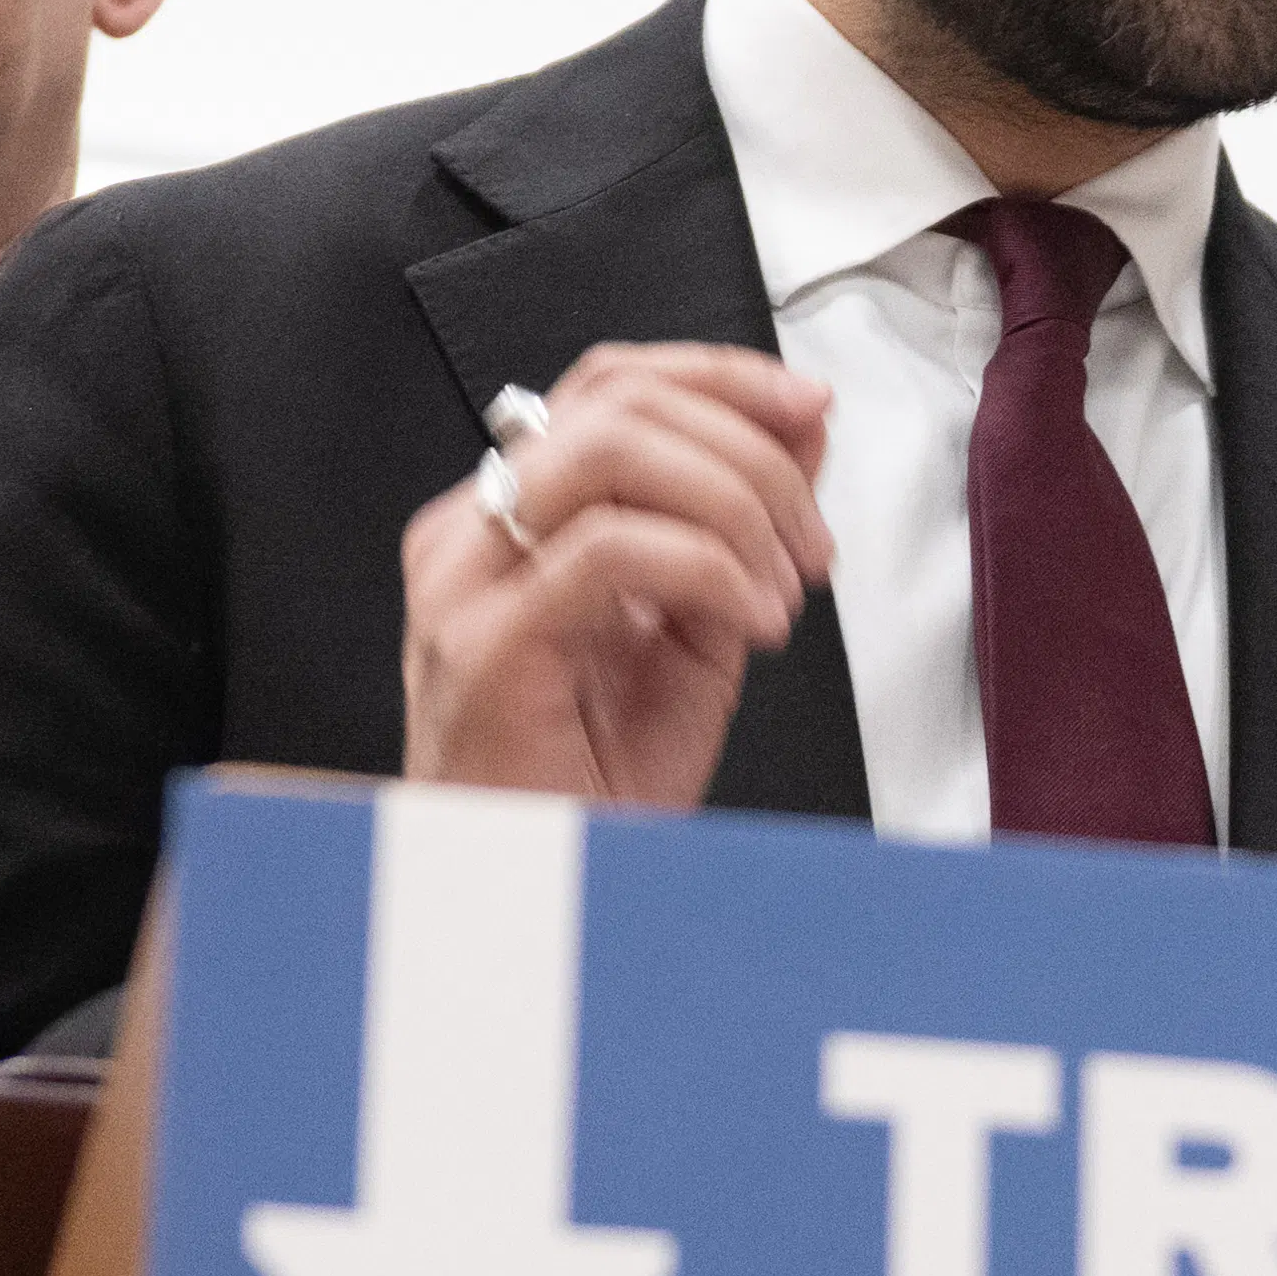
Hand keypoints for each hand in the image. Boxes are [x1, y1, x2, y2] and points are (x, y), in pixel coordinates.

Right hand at [399, 344, 829, 804]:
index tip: (811, 409)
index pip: (611, 388)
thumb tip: (801, 431)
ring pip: (613, 453)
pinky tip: (753, 624)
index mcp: (510, 518)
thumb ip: (737, 524)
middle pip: (620, 405)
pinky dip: (710, 570)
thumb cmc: (591, 785)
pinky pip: (612, 551)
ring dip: (737, 505)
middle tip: (811, 539)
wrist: (539, 896)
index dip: (722, 379)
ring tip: (785, 586)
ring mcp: (465, 583)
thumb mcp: (696, 629)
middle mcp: (471, 532)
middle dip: (751, 453)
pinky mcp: (484, 643)